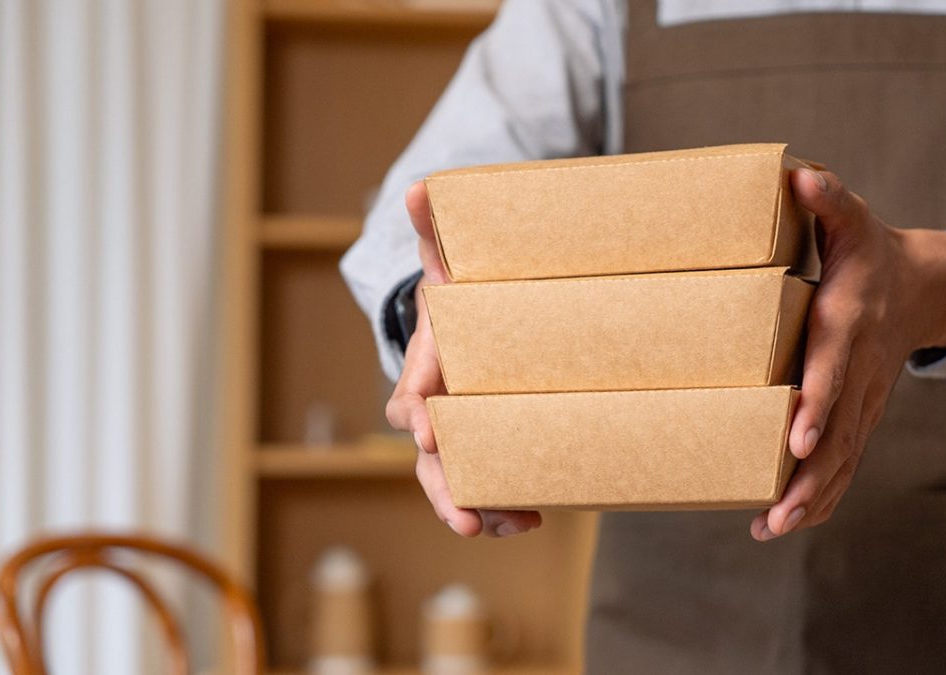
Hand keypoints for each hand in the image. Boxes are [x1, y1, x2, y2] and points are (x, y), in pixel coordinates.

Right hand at [385, 181, 542, 537]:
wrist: (471, 322)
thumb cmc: (462, 293)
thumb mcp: (449, 258)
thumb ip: (436, 229)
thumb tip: (417, 189)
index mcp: (426, 366)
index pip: (410, 393)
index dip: (416, 410)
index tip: (426, 428)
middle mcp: (435, 409)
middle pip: (428, 459)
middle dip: (446, 490)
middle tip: (469, 522)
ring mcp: (460, 433)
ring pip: (459, 480)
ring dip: (483, 507)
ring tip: (518, 524)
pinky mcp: (486, 445)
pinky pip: (490, 482)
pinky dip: (507, 502)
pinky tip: (535, 515)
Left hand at [751, 168, 945, 540]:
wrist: (926, 286)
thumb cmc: (872, 251)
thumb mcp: (853, 218)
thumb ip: (827, 199)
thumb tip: (797, 175)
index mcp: (851, 324)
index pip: (835, 368)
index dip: (820, 403)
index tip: (797, 437)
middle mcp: (863, 371)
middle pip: (840, 431)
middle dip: (810, 475)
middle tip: (777, 512)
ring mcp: (868, 398)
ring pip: (844, 456)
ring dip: (812, 495)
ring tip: (774, 528)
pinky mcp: (865, 414)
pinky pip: (847, 460)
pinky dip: (823, 493)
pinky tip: (789, 522)